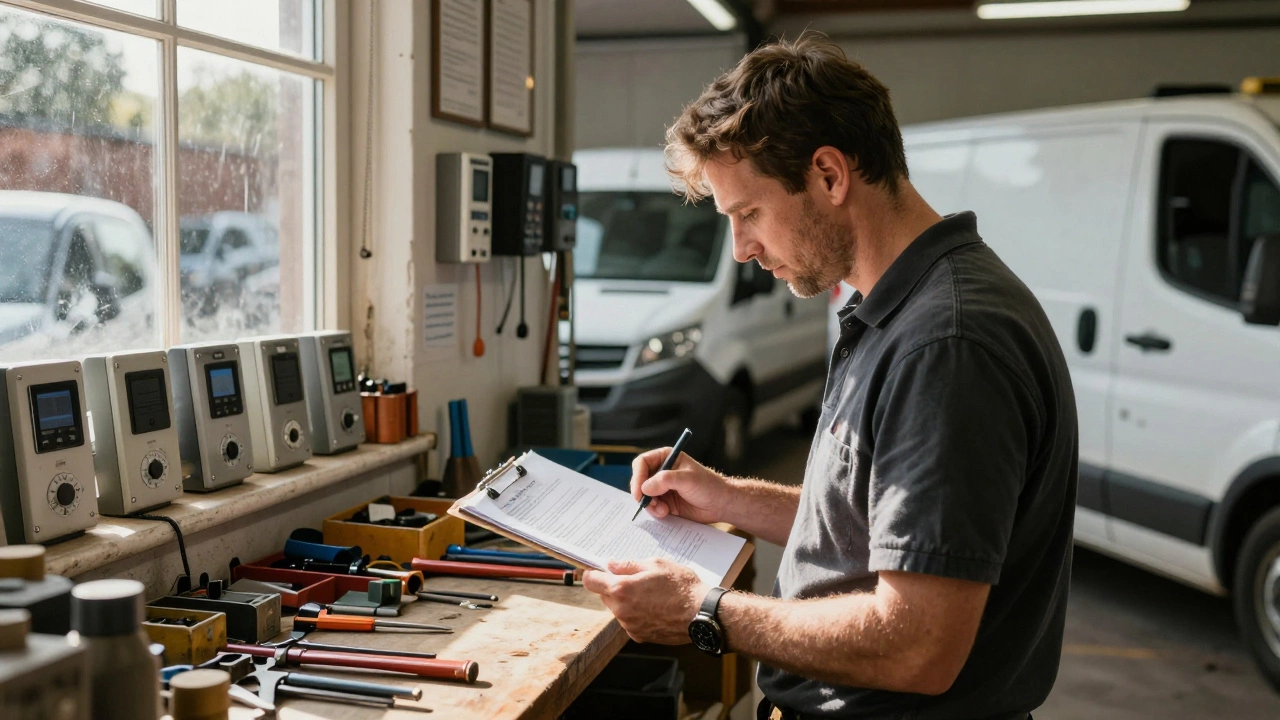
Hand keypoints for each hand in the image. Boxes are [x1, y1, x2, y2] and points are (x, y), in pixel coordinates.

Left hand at [582, 558, 707, 643]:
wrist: (702, 614)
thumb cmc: (682, 586)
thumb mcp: (656, 565)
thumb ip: (629, 565)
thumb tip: (611, 565)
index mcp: (622, 589)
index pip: (591, 581)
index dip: (592, 573)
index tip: (596, 570)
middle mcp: (621, 610)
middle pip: (604, 596)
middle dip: (614, 587)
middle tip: (634, 579)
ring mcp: (630, 626)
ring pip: (618, 610)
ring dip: (626, 601)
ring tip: (650, 594)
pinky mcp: (639, 636)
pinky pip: (630, 622)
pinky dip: (637, 614)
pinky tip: (655, 608)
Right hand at [631, 447, 731, 523]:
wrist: (720, 504)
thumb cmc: (708, 486)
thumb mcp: (687, 479)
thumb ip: (665, 481)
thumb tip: (645, 488)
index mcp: (666, 458)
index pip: (642, 463)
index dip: (637, 477)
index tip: (639, 492)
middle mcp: (661, 472)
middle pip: (639, 480)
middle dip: (642, 494)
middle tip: (649, 503)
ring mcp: (662, 488)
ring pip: (644, 496)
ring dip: (650, 505)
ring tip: (663, 510)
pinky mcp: (665, 502)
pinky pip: (651, 507)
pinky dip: (655, 511)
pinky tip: (666, 512)